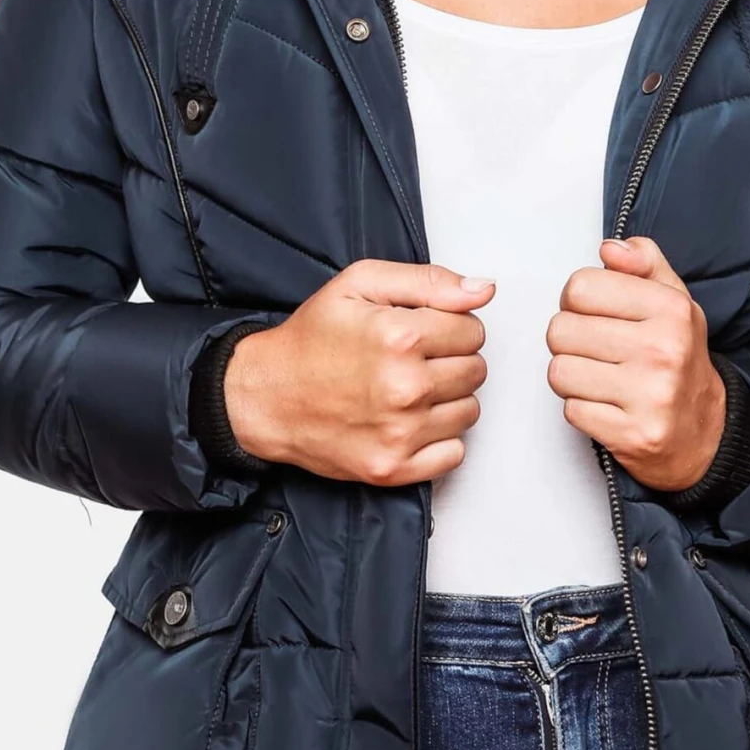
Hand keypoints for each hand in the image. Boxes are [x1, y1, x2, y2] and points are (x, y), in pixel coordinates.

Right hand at [222, 260, 493, 485]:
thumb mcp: (360, 284)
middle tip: (414, 360)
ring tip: (410, 389)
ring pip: (469, 411)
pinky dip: (439, 439)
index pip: (473, 330)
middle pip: (476, 370)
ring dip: (448, 399)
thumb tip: (483, 290)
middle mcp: (405, 387)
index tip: (423, 331)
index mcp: (400, 337)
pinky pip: (454, 454)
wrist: (266, 397)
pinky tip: (411, 421)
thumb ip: (428, 281)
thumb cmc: (311, 340)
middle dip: (451, 360)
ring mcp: (400, 433)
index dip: (450, 326)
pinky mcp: (393, 468)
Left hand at [544, 235, 726, 490]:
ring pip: (559, 371)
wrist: (705, 431)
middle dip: (570, 340)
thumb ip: (644, 262)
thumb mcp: (673, 300)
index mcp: (671, 310)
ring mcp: (649, 396)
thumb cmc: (679, 360)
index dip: (577, 301)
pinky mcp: (632, 435)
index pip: (580, 287)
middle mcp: (663, 350)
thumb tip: (609, 249)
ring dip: (572, 376)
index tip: (594, 313)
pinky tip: (608, 404)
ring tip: (600, 377)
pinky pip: (571, 410)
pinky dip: (582, 408)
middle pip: (561, 330)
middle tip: (597, 349)